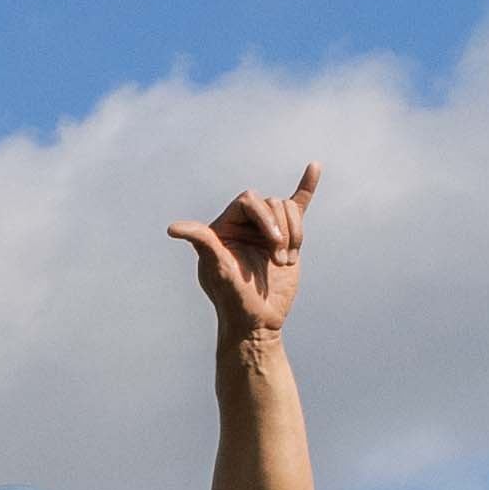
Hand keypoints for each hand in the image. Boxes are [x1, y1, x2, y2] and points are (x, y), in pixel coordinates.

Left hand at [172, 165, 315, 346]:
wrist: (258, 321)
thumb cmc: (233, 298)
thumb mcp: (218, 269)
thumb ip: (202, 243)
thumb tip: (173, 228)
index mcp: (223, 226)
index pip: (248, 200)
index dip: (264, 216)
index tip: (273, 242)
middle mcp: (244, 224)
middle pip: (271, 203)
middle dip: (280, 229)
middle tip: (279, 259)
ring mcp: (267, 230)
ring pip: (288, 209)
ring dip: (294, 233)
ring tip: (286, 261)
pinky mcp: (287, 238)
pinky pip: (297, 206)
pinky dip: (306, 187)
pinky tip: (315, 168)